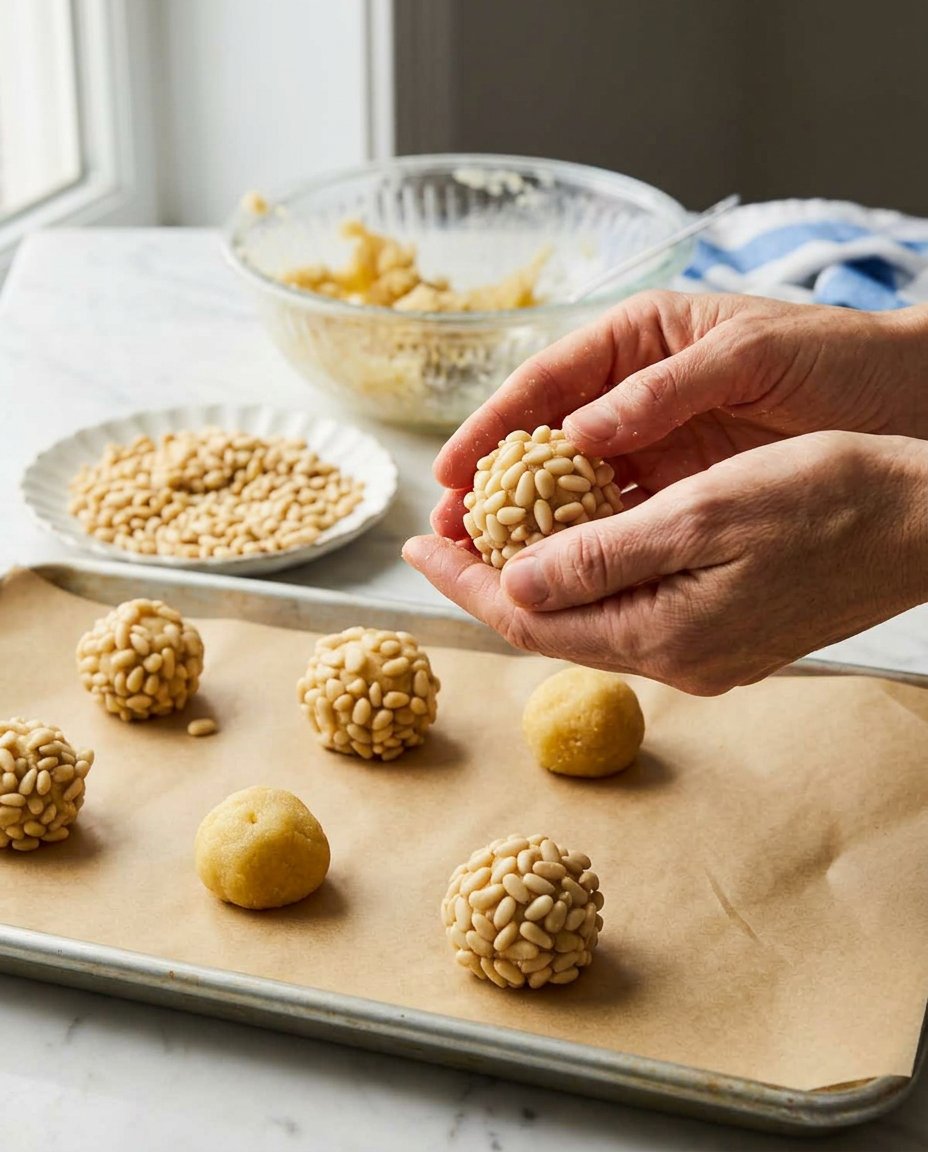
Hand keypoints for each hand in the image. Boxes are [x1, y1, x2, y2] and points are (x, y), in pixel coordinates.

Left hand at [405, 432, 927, 694]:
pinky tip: (571, 539)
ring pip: (589, 616)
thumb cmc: (828, 501)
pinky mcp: (726, 634)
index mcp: (661, 635)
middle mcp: (675, 660)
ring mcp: (703, 652)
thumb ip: (604, 557)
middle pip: (552, 625)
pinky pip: (631, 608)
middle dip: (488, 579)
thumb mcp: (704, 515)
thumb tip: (519, 583)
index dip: (464, 581)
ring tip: (488, 531)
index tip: (415, 544)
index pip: (530, 618)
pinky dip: (588, 575)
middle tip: (440, 534)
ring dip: (535, 576)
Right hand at [430, 291, 927, 540]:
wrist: (911, 402)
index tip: (450, 469)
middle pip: (545, 441)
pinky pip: (621, 516)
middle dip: (495, 485)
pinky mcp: (684, 488)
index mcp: (640, 341)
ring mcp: (659, 445)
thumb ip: (664, 389)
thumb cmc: (837, 356)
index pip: (548, 382)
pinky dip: (586, 541)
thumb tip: (578, 435)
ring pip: (575, 488)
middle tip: (447, 527)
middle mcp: (637, 394)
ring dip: (529, 522)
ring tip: (484, 558)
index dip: (493, 426)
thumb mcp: (751, 355)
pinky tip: (555, 568)